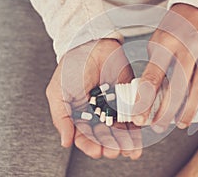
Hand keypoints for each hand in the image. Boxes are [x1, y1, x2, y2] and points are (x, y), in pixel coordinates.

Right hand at [46, 39, 141, 158]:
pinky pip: (133, 115)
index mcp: (79, 115)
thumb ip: (61, 117)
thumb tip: (65, 142)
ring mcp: (113, 107)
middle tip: (117, 151)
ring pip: (120, 130)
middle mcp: (97, 114)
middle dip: (111, 146)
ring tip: (131, 150)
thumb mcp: (58, 92)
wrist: (93, 45)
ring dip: (126, 142)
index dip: (91, 146)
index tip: (98, 151)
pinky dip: (136, 127)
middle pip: (105, 136)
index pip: (85, 137)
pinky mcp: (128, 99)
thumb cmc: (72, 68)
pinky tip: (139, 137)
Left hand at [132, 4, 197, 131]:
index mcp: (167, 42)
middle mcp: (189, 47)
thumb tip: (147, 95)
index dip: (145, 100)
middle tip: (160, 126)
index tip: (139, 118)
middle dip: (168, 112)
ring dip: (189, 112)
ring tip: (180, 124)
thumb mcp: (158, 40)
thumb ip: (154, 66)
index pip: (153, 77)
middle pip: (178, 87)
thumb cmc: (175, 29)